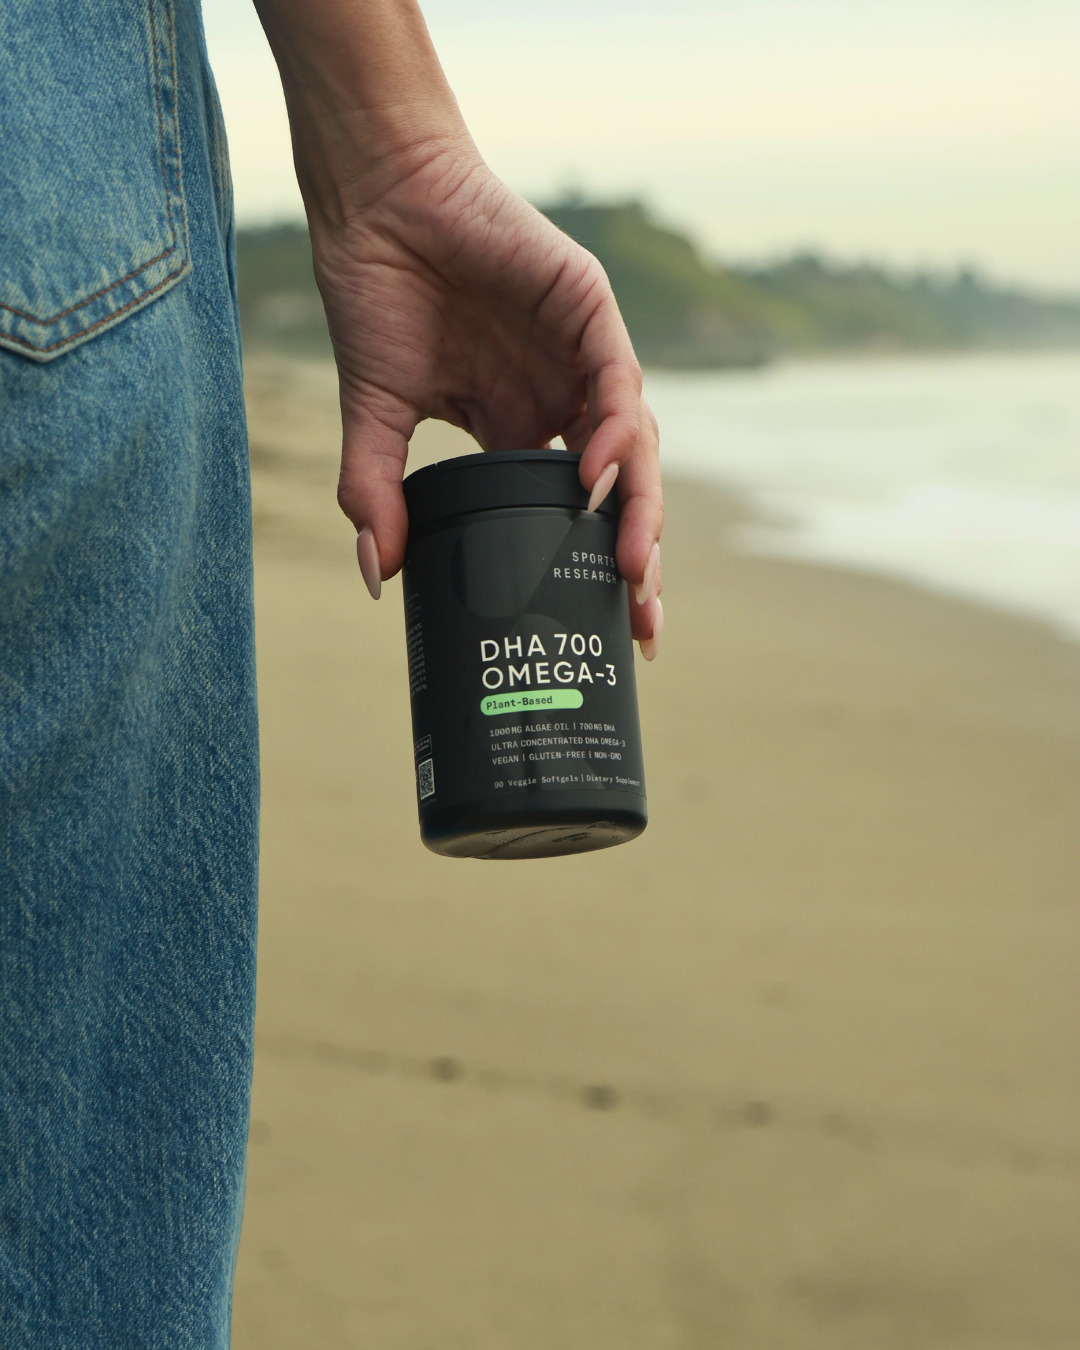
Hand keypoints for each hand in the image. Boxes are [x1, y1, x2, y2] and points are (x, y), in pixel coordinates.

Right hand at [253, 0, 662, 653]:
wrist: (375, 203)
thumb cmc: (378, 296)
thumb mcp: (375, 414)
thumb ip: (377, 492)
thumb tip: (376, 578)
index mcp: (520, 432)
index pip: (572, 514)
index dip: (592, 569)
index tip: (607, 633)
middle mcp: (562, 401)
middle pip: (619, 492)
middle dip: (634, 559)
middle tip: (643, 625)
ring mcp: (581, 358)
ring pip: (633, 444)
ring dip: (639, 506)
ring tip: (632, 567)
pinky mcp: (588, 309)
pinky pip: (616, 378)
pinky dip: (615, 427)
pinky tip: (599, 472)